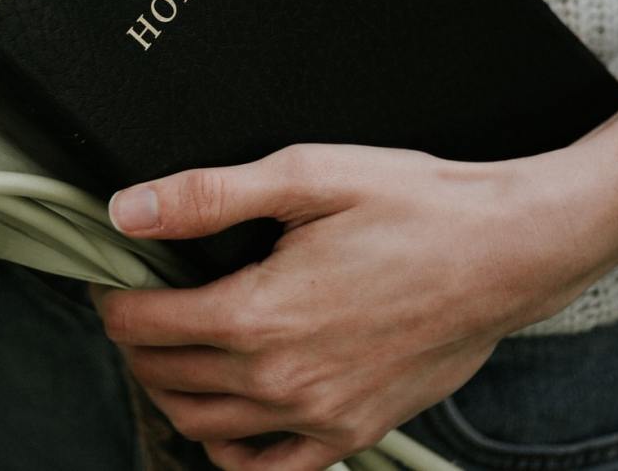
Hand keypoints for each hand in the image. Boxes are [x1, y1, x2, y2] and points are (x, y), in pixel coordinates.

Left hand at [92, 59, 617, 470]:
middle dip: (135, 345)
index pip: (145, 325)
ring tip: (172, 355)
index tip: (110, 281)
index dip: (113, 301)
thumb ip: (208, 196)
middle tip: (136, 310)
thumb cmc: (415, 207)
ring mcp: (319, 416)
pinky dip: (233, 456)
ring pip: (205, 429)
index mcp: (259, 314)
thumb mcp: (306, 176)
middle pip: (166, 378)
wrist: (507, 251)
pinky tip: (228, 422)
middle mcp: (281, 379)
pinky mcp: (354, 432)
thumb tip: (128, 209)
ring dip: (171, 393)